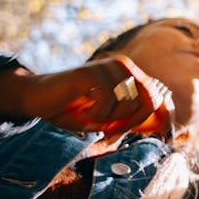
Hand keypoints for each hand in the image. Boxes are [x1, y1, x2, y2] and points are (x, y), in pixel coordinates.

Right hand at [0, 55, 173, 137]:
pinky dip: (95, 114)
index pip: (157, 97)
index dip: (154, 119)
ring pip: (128, 103)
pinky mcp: (91, 72)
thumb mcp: (107, 118)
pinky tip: (82, 110)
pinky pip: (106, 101)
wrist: (37, 98)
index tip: (139, 133)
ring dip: (109, 119)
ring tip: (91, 116)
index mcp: (130, 74)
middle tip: (108, 131)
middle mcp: (123, 65)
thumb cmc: (72, 109)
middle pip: (149, 100)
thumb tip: (161, 126)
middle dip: (130, 123)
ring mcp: (108, 66)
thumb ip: (132, 118)